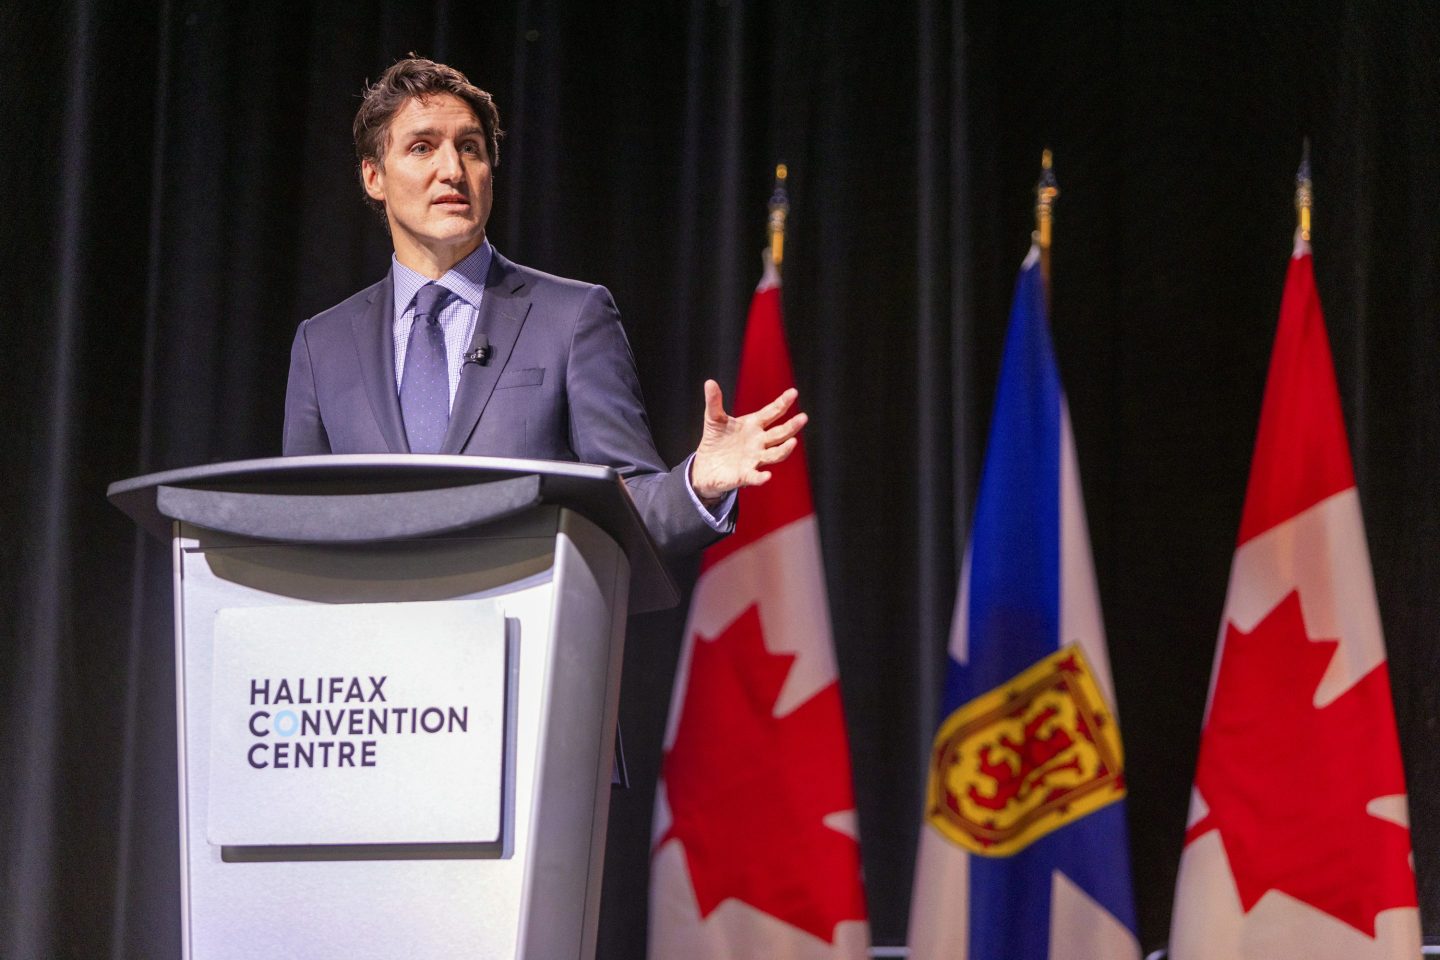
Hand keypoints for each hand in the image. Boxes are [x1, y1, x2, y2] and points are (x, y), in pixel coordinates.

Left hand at [689, 379, 808, 501]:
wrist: (705, 466)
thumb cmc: (715, 441)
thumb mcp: (714, 419)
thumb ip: (714, 402)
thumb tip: (710, 382)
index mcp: (753, 425)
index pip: (772, 412)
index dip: (782, 403)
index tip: (793, 392)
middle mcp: (759, 442)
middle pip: (779, 434)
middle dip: (791, 426)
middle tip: (803, 417)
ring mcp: (754, 459)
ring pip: (774, 455)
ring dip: (784, 450)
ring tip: (793, 442)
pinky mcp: (744, 475)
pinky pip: (755, 476)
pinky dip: (761, 477)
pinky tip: (767, 476)